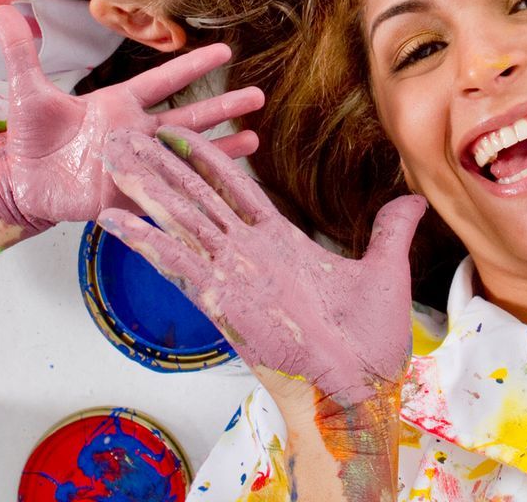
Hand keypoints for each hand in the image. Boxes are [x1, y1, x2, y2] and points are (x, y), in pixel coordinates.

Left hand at [0, 6, 263, 234]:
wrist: (21, 187)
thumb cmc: (30, 141)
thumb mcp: (28, 93)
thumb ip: (22, 51)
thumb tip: (3, 7)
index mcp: (118, 105)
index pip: (163, 81)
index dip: (192, 66)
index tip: (225, 51)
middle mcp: (135, 133)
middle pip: (188, 115)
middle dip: (223, 106)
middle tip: (258, 95)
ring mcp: (137, 165)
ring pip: (187, 152)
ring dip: (221, 145)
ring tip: (256, 135)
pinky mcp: (132, 195)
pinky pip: (171, 189)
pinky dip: (198, 184)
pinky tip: (227, 180)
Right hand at [99, 127, 426, 409]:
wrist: (358, 392)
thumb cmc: (369, 345)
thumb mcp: (384, 272)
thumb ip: (389, 232)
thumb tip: (413, 200)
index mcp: (280, 244)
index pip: (236, 190)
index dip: (208, 160)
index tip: (180, 133)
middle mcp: (249, 256)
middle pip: (196, 197)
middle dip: (161, 166)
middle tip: (126, 135)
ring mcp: (232, 276)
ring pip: (180, 221)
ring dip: (145, 189)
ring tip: (113, 157)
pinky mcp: (223, 301)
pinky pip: (177, 265)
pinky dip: (145, 241)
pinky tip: (114, 219)